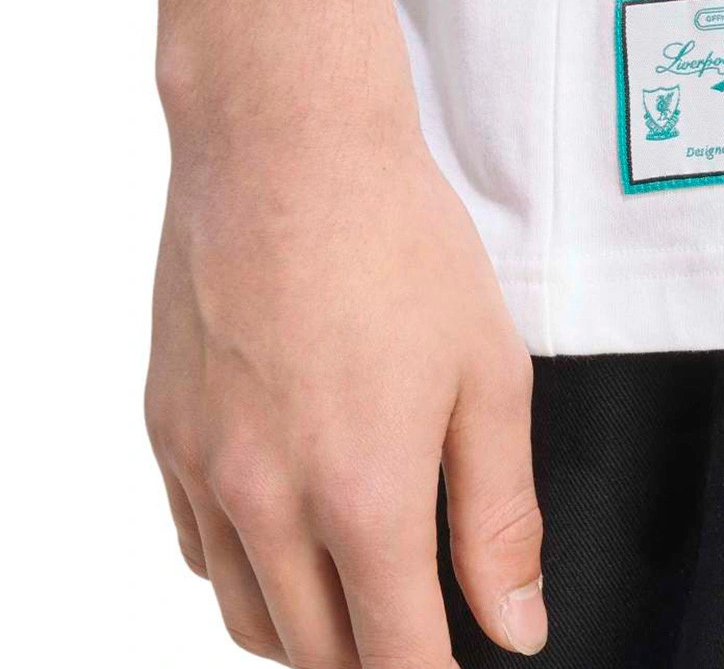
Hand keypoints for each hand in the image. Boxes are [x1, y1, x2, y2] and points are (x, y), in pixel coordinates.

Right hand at [144, 13, 546, 666]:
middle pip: (314, 653)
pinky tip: (286, 524)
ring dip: (305, 626)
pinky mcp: (163, 429)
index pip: (395, 659)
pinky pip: (197, 546)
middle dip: (371, 660)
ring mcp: (201, 466)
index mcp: (362, 492)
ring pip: (246, 613)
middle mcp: (265, 498)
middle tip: (414, 624)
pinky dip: (246, 567)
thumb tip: (517, 622)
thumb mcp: (489, 376)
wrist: (289, 149)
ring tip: (354, 588)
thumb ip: (501, 516)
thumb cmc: (398, 244)